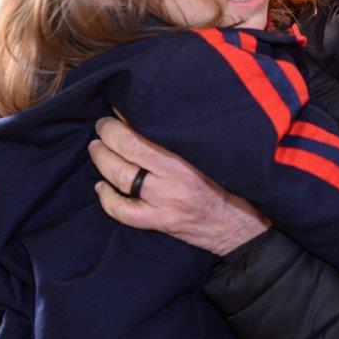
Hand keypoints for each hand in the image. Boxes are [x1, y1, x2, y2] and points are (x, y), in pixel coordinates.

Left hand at [90, 116, 270, 255]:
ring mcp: (162, 204)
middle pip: (125, 155)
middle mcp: (171, 182)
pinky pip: (123, 212)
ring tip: (96, 149)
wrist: (241, 225)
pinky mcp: (159, 222)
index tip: (114, 113)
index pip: (139, 139)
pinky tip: (101, 187)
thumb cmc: (230, 183)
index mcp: (184, 160)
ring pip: (120, 180)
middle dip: (107, 138)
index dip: (119, 125)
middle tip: (102, 127)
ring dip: (102, 161)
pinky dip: (107, 198)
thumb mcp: (209, 155)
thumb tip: (149, 119)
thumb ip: (182, 140)